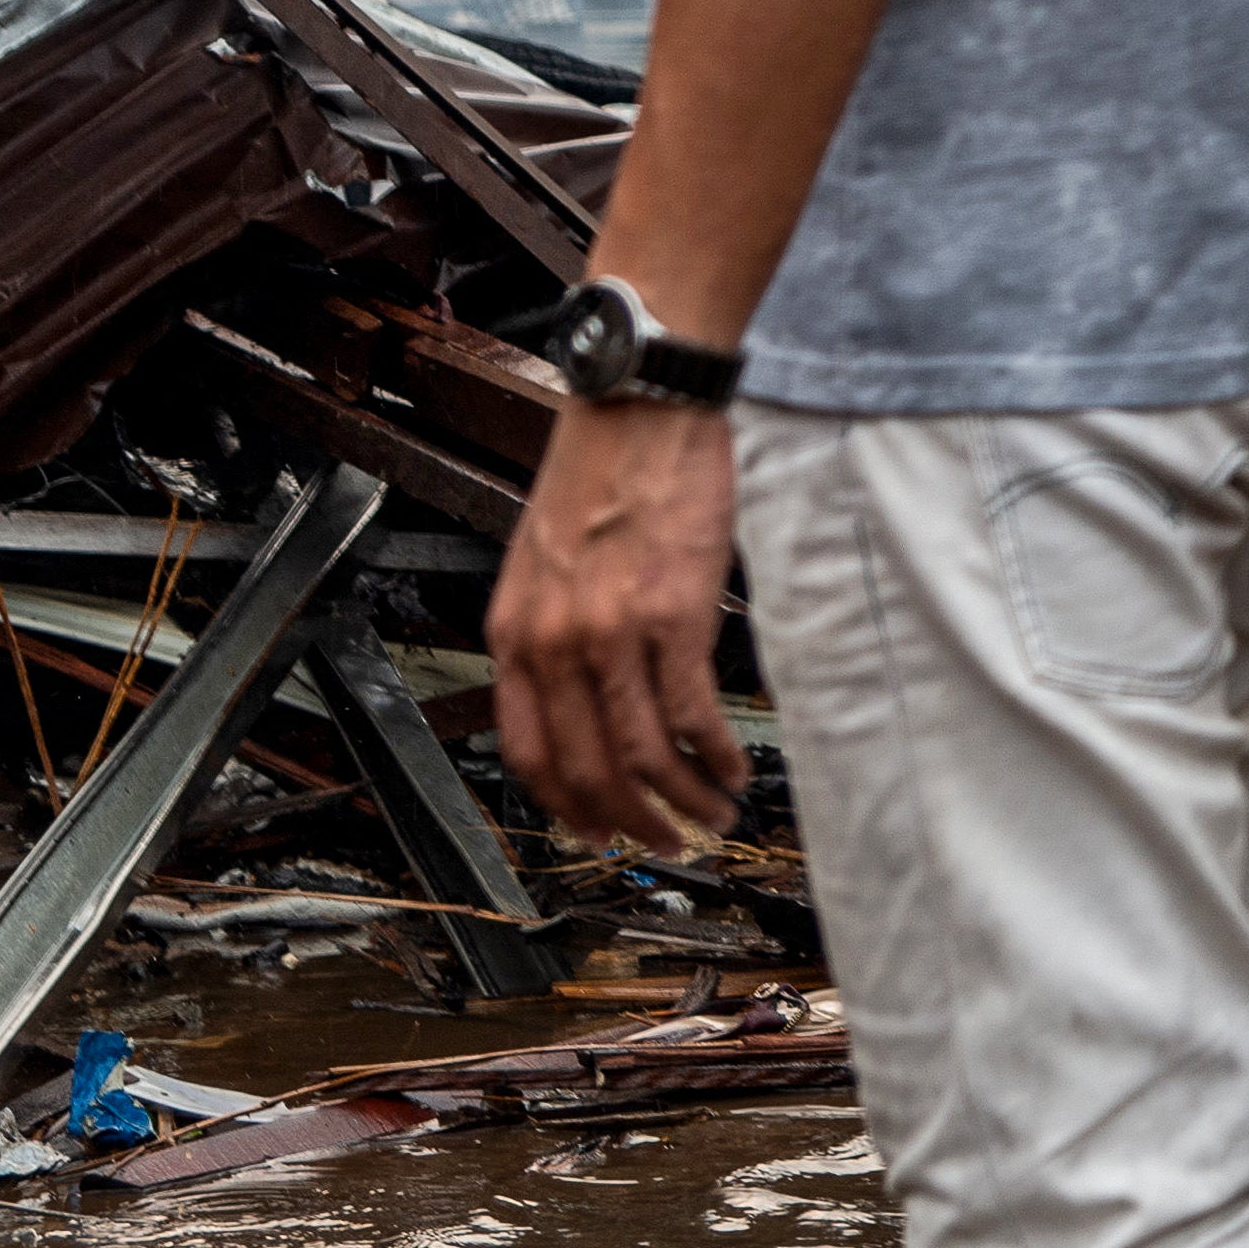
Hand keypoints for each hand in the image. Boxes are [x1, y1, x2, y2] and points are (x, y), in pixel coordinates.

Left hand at [499, 394, 748, 859]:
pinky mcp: (674, 617)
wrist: (640, 408)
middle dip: (632, 821)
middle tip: (667, 840)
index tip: (599, 828)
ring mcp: (612, 633)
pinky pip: (692, 716)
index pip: (530, 751)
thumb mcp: (545, 560)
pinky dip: (715, 756)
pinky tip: (733, 765)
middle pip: (588, 768)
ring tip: (713, 809)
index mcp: (515, 631)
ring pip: (643, 754)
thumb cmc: (602, 471)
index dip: (567, 805)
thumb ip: (553, 631)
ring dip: (683, 799)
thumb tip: (586, 697)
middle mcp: (555, 642)